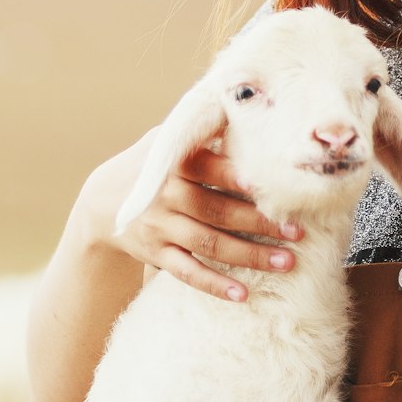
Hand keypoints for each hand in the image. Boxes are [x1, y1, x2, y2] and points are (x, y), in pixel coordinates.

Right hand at [79, 131, 301, 302]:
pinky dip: (214, 285)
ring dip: (249, 255)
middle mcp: (166, 196)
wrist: (104, 202)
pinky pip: (188, 273)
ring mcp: (160, 228)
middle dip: (259, 222)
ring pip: (208, 244)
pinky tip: (243, 295)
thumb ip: (203, 131)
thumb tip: (248, 106)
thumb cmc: (155, 165)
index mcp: (174, 164)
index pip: (207, 168)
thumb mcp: (168, 141)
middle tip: (297, 232)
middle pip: (216, 211)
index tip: (264, 185)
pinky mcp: (157, 255)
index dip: (233, 176)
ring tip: (286, 262)